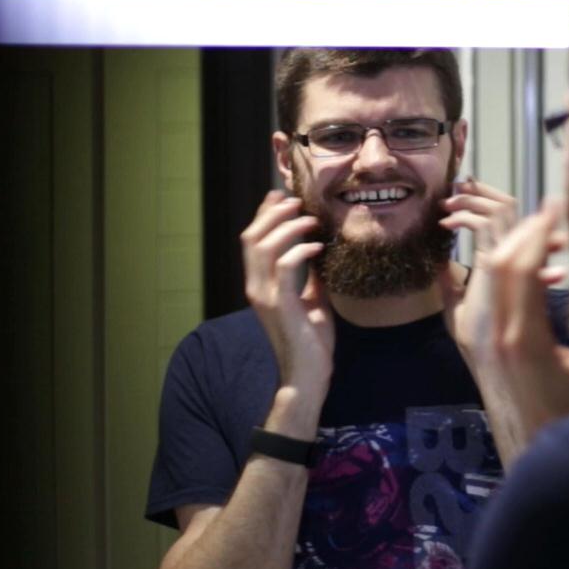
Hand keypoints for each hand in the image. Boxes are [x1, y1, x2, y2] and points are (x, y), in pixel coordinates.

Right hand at [241, 190, 335, 395]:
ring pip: (263, 248)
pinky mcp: (279, 306)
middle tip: (296, 201)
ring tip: (309, 220)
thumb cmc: (311, 340)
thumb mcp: (311, 299)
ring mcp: (265, 296)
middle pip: (251, 238)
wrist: (308, 374)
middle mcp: (256, 287)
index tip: (281, 195)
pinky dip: (299, 251)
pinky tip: (317, 247)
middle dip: (272, 213)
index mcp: (261, 284)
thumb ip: (308, 276)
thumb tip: (315, 252)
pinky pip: (283, 268)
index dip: (263, 214)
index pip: (253, 241)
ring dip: (287, 227)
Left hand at [444, 197, 568, 462]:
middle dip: (520, 232)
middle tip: (547, 214)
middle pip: (496, 265)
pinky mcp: (477, 353)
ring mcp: (479, 345)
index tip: (555, 206)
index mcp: (524, 339)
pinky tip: (494, 265)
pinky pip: (471, 301)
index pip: (521, 266)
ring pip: (481, 280)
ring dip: (504, 251)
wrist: (538, 464)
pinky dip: (485, 275)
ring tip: (534, 236)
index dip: (538, 230)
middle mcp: (493, 338)